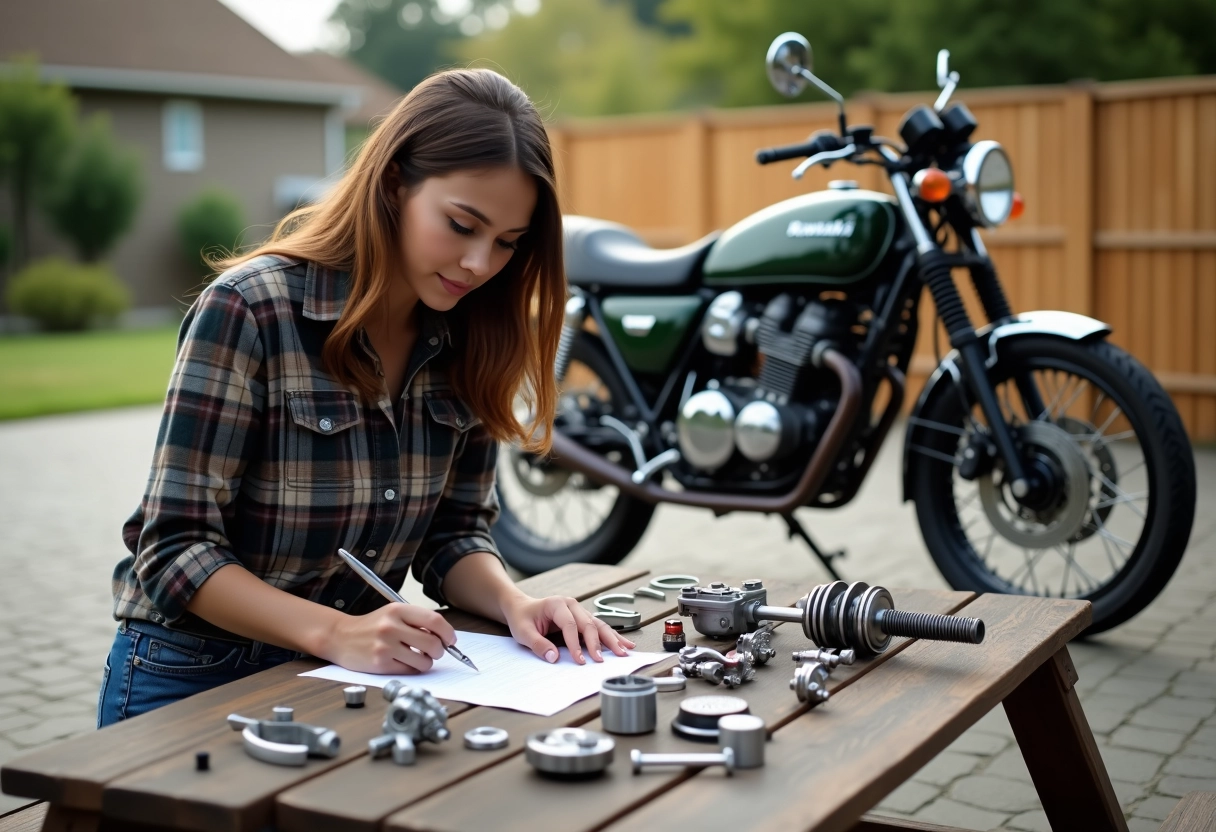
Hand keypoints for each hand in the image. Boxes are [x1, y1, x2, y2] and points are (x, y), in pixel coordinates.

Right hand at [324, 602, 457, 673]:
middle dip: (439, 651)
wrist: (340, 637)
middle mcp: (391, 626)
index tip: (451, 640)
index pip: (435, 621)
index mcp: (398, 610)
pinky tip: (404, 662)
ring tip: (418, 658)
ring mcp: (385, 646)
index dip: (448, 633)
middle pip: (433, 643)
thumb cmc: (372, 626)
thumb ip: (417, 621)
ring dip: (426, 662)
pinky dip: (412, 669)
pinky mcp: (380, 663)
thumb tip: (445, 637)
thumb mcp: (393, 614)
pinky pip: (409, 671)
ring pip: (423, 661)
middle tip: (434, 652)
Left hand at [501, 594, 635, 663]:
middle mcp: (572, 605)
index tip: (580, 661)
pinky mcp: (583, 618)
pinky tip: (624, 644)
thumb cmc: (522, 618)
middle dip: (598, 643)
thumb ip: (538, 644)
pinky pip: (599, 627)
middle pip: (589, 623)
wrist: (522, 608)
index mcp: (557, 604)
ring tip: (625, 651)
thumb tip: (554, 658)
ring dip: (612, 639)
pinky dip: (611, 637)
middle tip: (604, 660)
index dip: (575, 644)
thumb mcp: (523, 632)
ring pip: (599, 625)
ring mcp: (579, 611)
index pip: (570, 625)